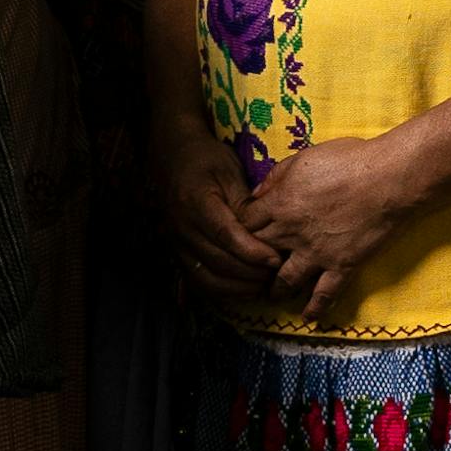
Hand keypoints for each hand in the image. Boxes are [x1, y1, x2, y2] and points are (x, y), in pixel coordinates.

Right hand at [155, 119, 283, 299]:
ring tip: (264, 283)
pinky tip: (244, 289)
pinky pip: (199, 282)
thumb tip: (268, 233)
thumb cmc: (205, 160)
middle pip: (218, 261)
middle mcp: (182, 228)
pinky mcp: (178, 254)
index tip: (276, 260)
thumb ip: (246, 204)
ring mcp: (177, 244)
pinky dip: (223, 291)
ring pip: (208, 279)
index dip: (252, 252)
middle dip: (251, 273)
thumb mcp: (229, 171)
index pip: (225, 235)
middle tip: (278, 273)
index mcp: (195, 203)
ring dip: (238, 287)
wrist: (172, 158)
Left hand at [239, 134, 428, 322]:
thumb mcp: (305, 157)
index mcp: (281, 203)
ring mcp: (317, 253)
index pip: (247, 222)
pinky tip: (307, 317)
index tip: (245, 231)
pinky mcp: (341, 266)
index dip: (243, 227)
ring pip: (285, 280)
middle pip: (260, 253)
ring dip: (275, 289)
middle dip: (253, 260)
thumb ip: (277, 177)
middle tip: (251, 268)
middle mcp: (292, 233)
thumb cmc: (350, 160)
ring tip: (272, 295)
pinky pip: (324, 294)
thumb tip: (257, 194)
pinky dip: (314, 308)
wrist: (390, 178)